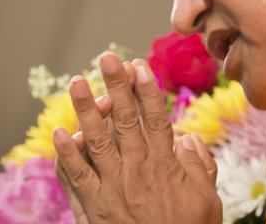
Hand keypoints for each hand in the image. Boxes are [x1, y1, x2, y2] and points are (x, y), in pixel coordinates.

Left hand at [53, 53, 221, 223]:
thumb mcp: (208, 201)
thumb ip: (200, 166)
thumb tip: (188, 138)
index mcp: (165, 166)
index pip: (156, 119)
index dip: (147, 90)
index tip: (139, 65)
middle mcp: (137, 170)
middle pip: (125, 120)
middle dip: (116, 86)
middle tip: (107, 58)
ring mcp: (112, 187)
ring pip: (97, 140)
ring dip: (85, 109)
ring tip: (77, 80)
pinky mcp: (92, 206)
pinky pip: (76, 177)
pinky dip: (66, 154)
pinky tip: (57, 132)